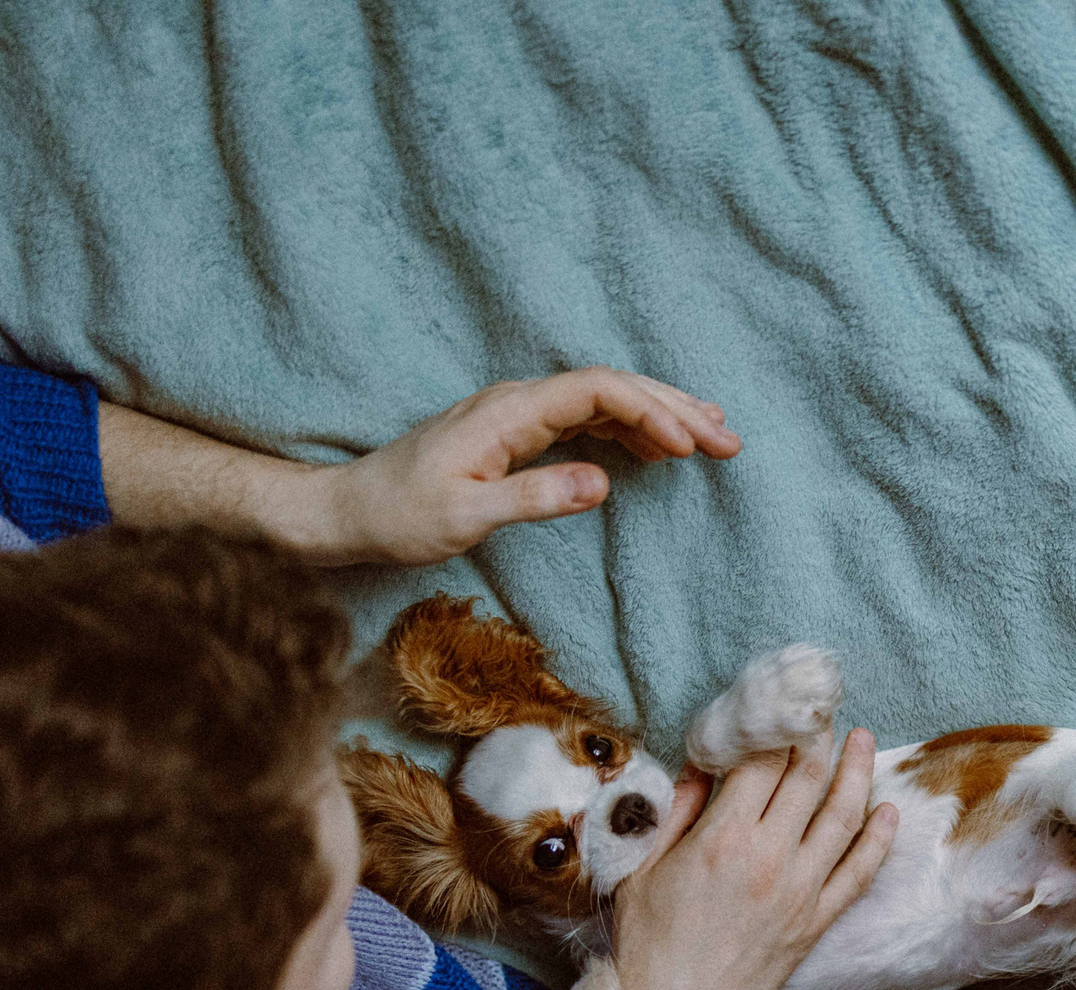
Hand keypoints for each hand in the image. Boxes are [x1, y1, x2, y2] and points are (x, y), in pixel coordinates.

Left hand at [305, 367, 741, 565]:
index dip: (649, 412)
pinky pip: (588, 419)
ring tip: (714, 438)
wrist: (346, 512)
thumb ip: (533, 497)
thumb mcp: (463, 516)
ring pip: (605, 400)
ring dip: (661, 416)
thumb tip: (602, 482)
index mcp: (508, 412)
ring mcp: (519, 415)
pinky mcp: (518, 434)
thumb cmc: (398, 516)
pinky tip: (660, 447)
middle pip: (612, 387)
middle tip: (729, 439)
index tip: (687, 447)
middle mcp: (518, 402)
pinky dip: (631, 429)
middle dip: (674, 409)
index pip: (596, 391)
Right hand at [609, 729, 897, 989]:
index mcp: (722, 839)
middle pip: (808, 778)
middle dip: (819, 736)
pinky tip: (887, 813)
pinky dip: (878, 840)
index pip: (761, 762)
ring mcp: (801, 890)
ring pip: (843, 816)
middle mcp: (770, 858)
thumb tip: (704, 767)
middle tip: (824, 711)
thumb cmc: (649, 945)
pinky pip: (859, 873)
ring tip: (863, 740)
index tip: (777, 708)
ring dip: (858, 772)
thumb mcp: (643, 867)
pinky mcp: (816, 921)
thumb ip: (676, 811)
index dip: (772, 728)